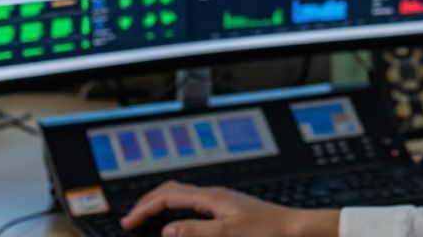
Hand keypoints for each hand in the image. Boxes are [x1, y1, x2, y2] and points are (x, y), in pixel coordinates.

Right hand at [119, 180, 339, 236]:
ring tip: (148, 217)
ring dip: (162, 204)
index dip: (145, 208)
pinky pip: (194, 203)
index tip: (128, 222)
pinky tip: (179, 221)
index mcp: (212, 197)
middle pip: (173, 190)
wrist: (294, 228)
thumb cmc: (266, 231)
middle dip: (149, 202)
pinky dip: (178, 209)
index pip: (168, 196)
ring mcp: (222, 200)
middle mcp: (215, 195)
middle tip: (132, 218)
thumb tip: (166, 229)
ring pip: (183, 195)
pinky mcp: (228, 208)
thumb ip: (194, 231)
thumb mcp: (227, 235)